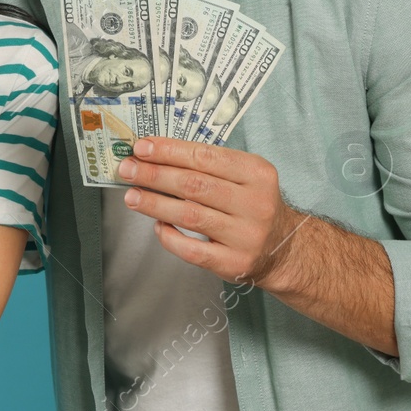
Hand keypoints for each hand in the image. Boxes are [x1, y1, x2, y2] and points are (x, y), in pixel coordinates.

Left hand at [117, 135, 306, 290]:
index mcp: (257, 173)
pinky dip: (170, 237)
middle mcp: (255, 203)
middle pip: (194, 185)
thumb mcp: (243, 176)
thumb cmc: (252, 204)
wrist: (283, 248)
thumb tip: (153, 157)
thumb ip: (205, 165)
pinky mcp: (235, 263)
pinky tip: (157, 226)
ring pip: (190, 216)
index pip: (205, 156)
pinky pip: (193, 250)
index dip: (169, 151)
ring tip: (131, 196)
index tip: (141, 147)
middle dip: (154, 175)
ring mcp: (246, 235)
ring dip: (155, 204)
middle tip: (127, 169)